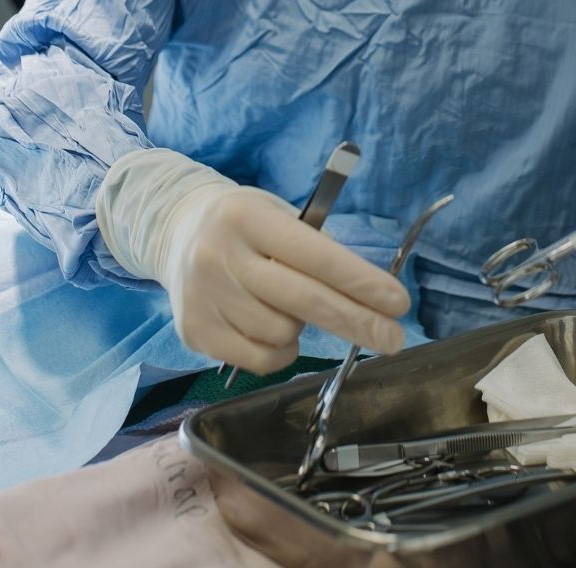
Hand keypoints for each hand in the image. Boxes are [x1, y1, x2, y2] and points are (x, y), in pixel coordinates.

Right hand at [160, 185, 410, 372]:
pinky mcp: (195, 331)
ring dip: (301, 328)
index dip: (360, 281)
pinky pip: (261, 360)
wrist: (177, 234)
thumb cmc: (246, 227)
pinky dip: (279, 351)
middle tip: (394, 339)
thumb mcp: (277, 216)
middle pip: (304, 300)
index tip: (398, 303)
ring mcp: (204, 296)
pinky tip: (270, 328)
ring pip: (284, 333)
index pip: (315, 255)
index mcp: (248, 217)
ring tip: (287, 305)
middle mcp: (221, 254)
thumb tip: (370, 297)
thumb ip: (315, 250)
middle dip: (357, 321)